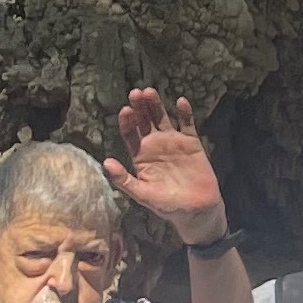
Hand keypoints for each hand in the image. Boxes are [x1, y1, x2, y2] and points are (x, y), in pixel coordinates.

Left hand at [103, 89, 226, 239]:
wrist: (196, 210)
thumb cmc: (167, 205)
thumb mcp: (142, 195)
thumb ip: (124, 179)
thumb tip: (106, 162)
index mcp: (140, 155)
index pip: (130, 133)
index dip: (127, 121)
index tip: (125, 111)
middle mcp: (154, 145)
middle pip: (144, 120)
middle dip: (139, 107)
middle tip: (135, 93)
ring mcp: (173, 142)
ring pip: (162, 118)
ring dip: (156, 104)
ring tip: (150, 92)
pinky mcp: (191, 143)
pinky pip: (187, 124)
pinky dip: (185, 112)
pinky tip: (180, 101)